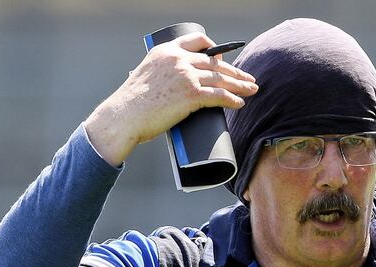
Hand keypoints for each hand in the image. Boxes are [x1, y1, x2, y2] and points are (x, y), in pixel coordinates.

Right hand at [85, 32, 258, 166]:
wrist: (123, 116)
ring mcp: (185, 76)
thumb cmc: (132, 104)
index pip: (198, 41)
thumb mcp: (147, 76)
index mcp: (166, 51)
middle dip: (234, 71)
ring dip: (240, 85)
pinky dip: (232, 99)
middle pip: (215, 62)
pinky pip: (219, 95)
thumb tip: (178, 87)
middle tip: (248, 78)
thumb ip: (164, 74)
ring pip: (220, 78)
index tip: (225, 56)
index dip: (215, 48)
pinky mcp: (190, 94)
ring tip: (251, 89)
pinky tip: (240, 102)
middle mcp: (178, 59)